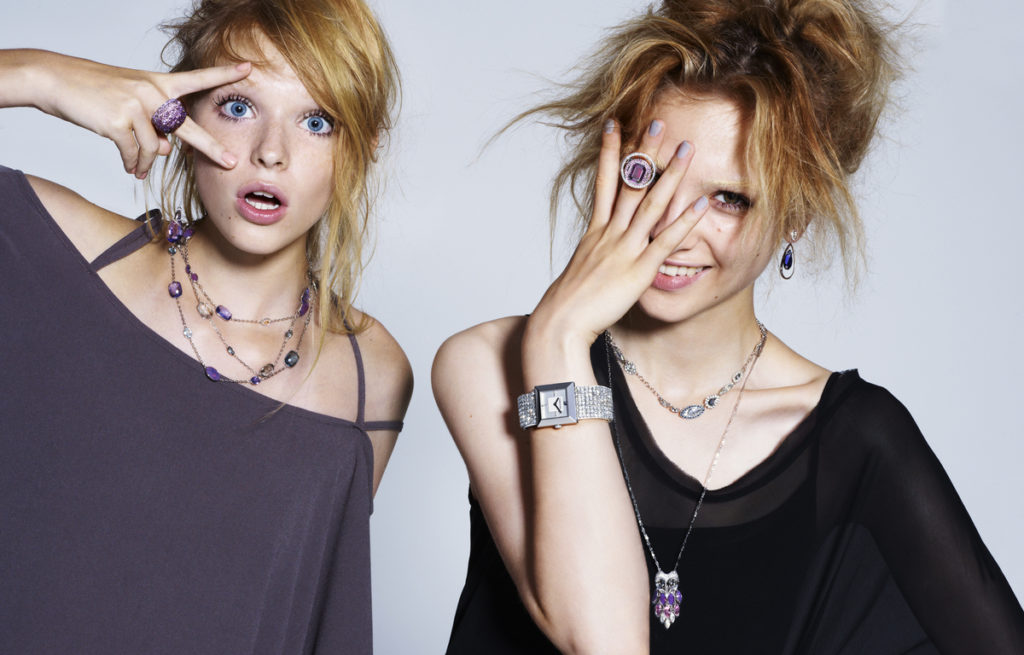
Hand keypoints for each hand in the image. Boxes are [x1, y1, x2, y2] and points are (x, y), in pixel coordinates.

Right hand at [31, 51, 250, 178]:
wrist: (55, 80)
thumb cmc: (96, 92)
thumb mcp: (132, 103)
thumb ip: (155, 125)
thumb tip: (170, 152)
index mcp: (158, 83)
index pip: (197, 78)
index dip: (224, 74)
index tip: (250, 68)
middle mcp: (152, 92)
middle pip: (187, 128)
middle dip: (212, 148)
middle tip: (232, 163)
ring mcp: (136, 106)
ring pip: (155, 149)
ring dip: (147, 163)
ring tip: (139, 168)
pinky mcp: (118, 122)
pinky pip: (134, 154)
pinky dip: (132, 164)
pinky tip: (129, 166)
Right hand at [527, 119, 709, 350]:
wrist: (560, 322)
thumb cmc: (568, 303)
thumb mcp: (582, 270)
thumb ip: (597, 255)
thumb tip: (601, 251)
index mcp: (595, 231)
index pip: (604, 182)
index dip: (609, 152)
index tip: (614, 124)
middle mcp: (610, 233)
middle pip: (630, 184)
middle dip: (644, 151)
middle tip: (658, 121)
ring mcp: (625, 249)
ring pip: (651, 204)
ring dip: (670, 174)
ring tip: (687, 149)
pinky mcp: (639, 270)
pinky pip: (666, 241)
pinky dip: (684, 222)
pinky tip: (700, 205)